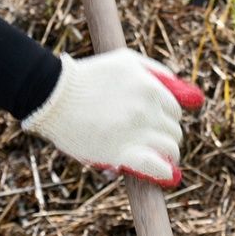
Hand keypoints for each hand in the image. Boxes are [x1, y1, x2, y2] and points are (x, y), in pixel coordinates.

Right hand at [22, 50, 205, 187]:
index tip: (156, 125)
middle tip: (149, 141)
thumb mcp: (125, 60)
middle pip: (174, 130)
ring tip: (156, 158)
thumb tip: (182, 88)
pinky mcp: (122, 153)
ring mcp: (136, 131)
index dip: (166, 119)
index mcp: (150, 87)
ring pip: (170, 148)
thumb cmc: (88, 77)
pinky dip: (164, 172)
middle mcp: (147, 108)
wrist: (52, 95)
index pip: (175, 109)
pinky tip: (166, 175)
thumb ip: (155, 71)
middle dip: (165, 136)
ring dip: (166, 154)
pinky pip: (156, 167)